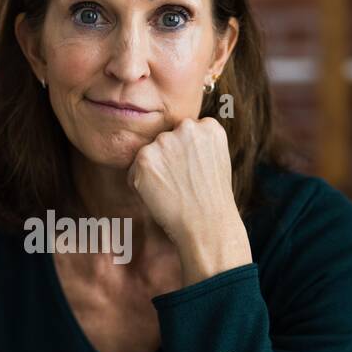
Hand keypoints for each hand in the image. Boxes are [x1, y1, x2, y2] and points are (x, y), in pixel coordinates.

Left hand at [126, 116, 251, 284]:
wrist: (207, 225)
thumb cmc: (213, 200)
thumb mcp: (217, 161)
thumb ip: (199, 145)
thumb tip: (178, 145)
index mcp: (209, 126)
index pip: (187, 133)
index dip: (186, 156)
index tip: (193, 173)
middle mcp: (186, 128)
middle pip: (166, 140)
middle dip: (168, 160)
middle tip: (181, 185)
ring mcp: (164, 142)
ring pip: (150, 154)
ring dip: (154, 170)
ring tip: (173, 191)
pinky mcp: (144, 158)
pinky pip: (134, 170)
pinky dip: (140, 184)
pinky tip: (160, 197)